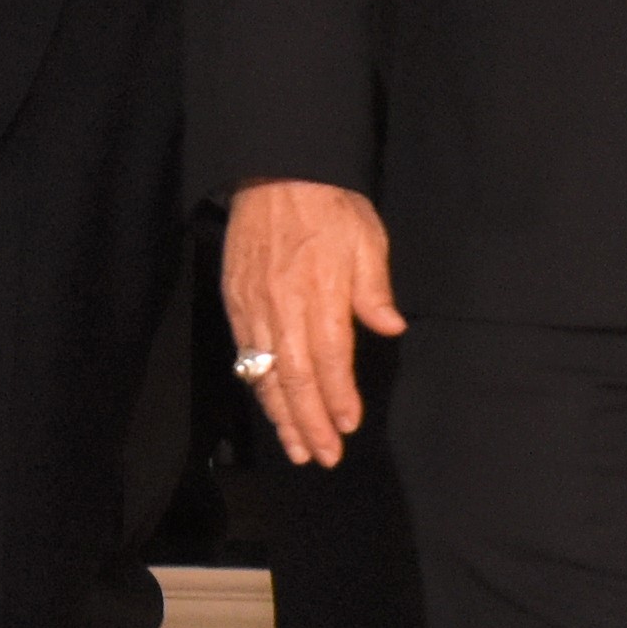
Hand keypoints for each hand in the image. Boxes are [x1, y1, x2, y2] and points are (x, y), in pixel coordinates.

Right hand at [223, 179, 404, 464]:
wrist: (275, 171)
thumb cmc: (329, 203)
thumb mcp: (367, 238)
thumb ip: (374, 289)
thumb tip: (391, 327)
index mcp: (321, 292)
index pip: (330, 359)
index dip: (338, 397)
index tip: (348, 426)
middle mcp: (283, 306)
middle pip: (295, 378)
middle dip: (309, 422)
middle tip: (323, 456)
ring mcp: (254, 306)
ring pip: (266, 373)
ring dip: (282, 415)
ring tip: (296, 448)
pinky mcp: (235, 301)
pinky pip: (245, 354)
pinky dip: (258, 385)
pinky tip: (271, 405)